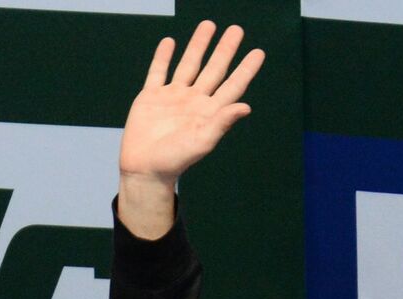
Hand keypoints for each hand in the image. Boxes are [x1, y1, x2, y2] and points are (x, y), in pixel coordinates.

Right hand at [119, 21, 263, 185]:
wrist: (144, 169)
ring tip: (208, 26)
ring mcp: (172, 98)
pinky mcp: (151, 98)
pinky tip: (170, 43)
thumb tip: (246, 107)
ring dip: (198, 45)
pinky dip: (163, 57)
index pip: (232, 86)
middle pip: (213, 69)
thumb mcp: (202, 142)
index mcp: (209, 112)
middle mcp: (193, 102)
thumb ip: (222, 123)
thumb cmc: (174, 161)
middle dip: (225, 49)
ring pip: (188, 65)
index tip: (258, 52)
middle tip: (236, 30)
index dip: (245, 69)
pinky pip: (158, 72)